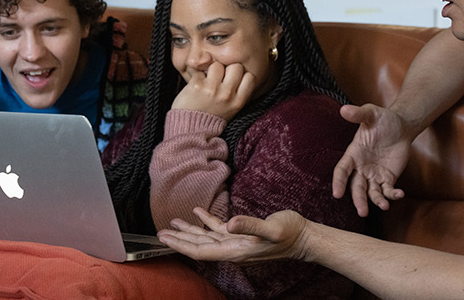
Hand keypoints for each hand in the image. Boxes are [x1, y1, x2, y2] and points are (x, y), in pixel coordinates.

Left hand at [157, 207, 308, 262]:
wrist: (304, 238)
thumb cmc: (290, 233)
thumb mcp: (272, 228)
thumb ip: (251, 225)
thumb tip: (230, 224)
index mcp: (236, 250)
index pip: (201, 251)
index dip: (181, 245)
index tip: (164, 239)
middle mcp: (232, 250)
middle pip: (199, 246)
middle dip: (179, 240)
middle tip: (159, 234)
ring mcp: (236, 243)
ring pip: (206, 239)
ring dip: (189, 231)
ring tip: (172, 224)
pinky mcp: (241, 235)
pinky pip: (218, 230)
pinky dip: (206, 221)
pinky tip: (197, 212)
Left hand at [172, 62, 254, 120]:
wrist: (190, 130)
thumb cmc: (211, 118)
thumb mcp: (231, 109)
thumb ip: (237, 92)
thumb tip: (237, 70)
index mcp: (238, 101)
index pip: (249, 77)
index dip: (241, 75)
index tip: (233, 80)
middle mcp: (227, 95)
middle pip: (236, 67)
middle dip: (228, 69)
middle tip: (220, 78)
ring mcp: (212, 89)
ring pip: (217, 65)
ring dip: (211, 71)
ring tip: (207, 82)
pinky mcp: (197, 85)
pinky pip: (199, 70)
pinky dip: (196, 76)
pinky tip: (196, 86)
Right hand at [333, 104, 409, 216]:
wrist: (401, 126)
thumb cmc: (382, 119)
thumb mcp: (371, 114)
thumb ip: (359, 114)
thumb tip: (344, 109)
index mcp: (353, 154)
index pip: (342, 170)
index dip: (339, 182)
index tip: (337, 194)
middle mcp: (361, 168)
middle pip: (356, 187)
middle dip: (358, 200)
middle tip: (362, 212)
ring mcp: (374, 175)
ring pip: (371, 193)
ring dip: (376, 201)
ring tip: (383, 206)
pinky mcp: (387, 179)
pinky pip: (387, 190)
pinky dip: (392, 195)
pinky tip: (399, 194)